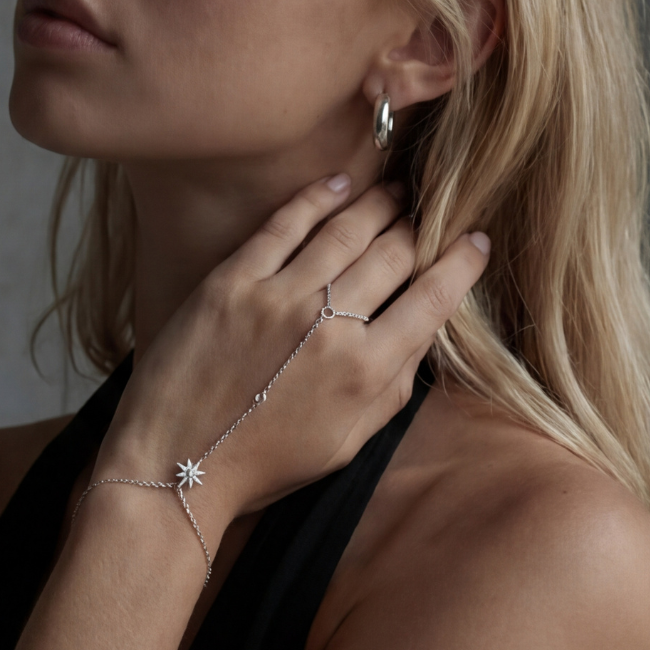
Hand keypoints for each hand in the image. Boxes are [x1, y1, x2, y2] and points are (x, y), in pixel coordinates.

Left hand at [92, 174, 490, 530]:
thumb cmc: (262, 464)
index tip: (475, 241)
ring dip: (379, 202)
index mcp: (365, 371)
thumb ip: (391, 387)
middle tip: (432, 209)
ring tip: (395, 189)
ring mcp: (278, 298)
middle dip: (422, 225)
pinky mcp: (232, 282)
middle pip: (394, 253)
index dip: (462, 263)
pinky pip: (285, 224)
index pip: (433, 299)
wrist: (174, 466)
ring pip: (347, 229)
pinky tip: (338, 183)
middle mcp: (329, 326)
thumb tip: (424, 334)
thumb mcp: (347, 443)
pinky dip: (318, 198)